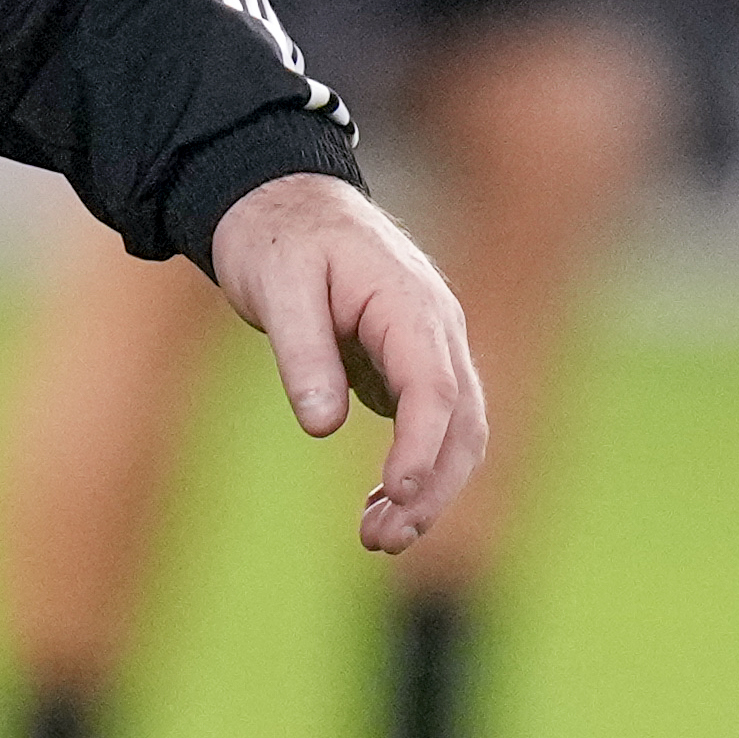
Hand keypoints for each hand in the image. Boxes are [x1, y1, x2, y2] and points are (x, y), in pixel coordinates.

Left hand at [206, 172, 486, 557]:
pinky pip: (431, 426)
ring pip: (456, 432)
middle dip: (431, 488)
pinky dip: (416, 470)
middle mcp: (436, 328)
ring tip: (377, 538)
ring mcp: (429, 348)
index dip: (423, 448)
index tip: (397, 494)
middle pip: (462, 422)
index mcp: (410, 302)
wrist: (280, 198)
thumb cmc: (277, 235)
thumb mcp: (276, 284)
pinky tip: (379, 505)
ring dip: (428, 490)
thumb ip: (302, 351)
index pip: (435, 388)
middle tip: (379, 539)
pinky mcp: (410, 365)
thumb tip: (323, 426)